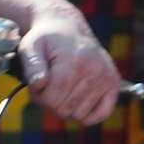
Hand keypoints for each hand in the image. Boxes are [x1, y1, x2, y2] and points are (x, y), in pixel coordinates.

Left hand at [19, 4, 122, 125]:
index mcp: (74, 61)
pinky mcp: (113, 82)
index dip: (39, 96)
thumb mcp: (30, 46)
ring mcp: (106, 77)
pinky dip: (89, 114)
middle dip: (51, 102)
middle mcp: (95, 69)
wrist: (68, 28)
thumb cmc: (47, 39)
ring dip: (67, 106)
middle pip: (65, 110)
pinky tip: (79, 102)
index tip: (38, 84)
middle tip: (49, 86)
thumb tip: (39, 83)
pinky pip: (102, 113)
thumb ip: (32, 66)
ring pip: (80, 115)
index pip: (53, 100)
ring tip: (63, 88)